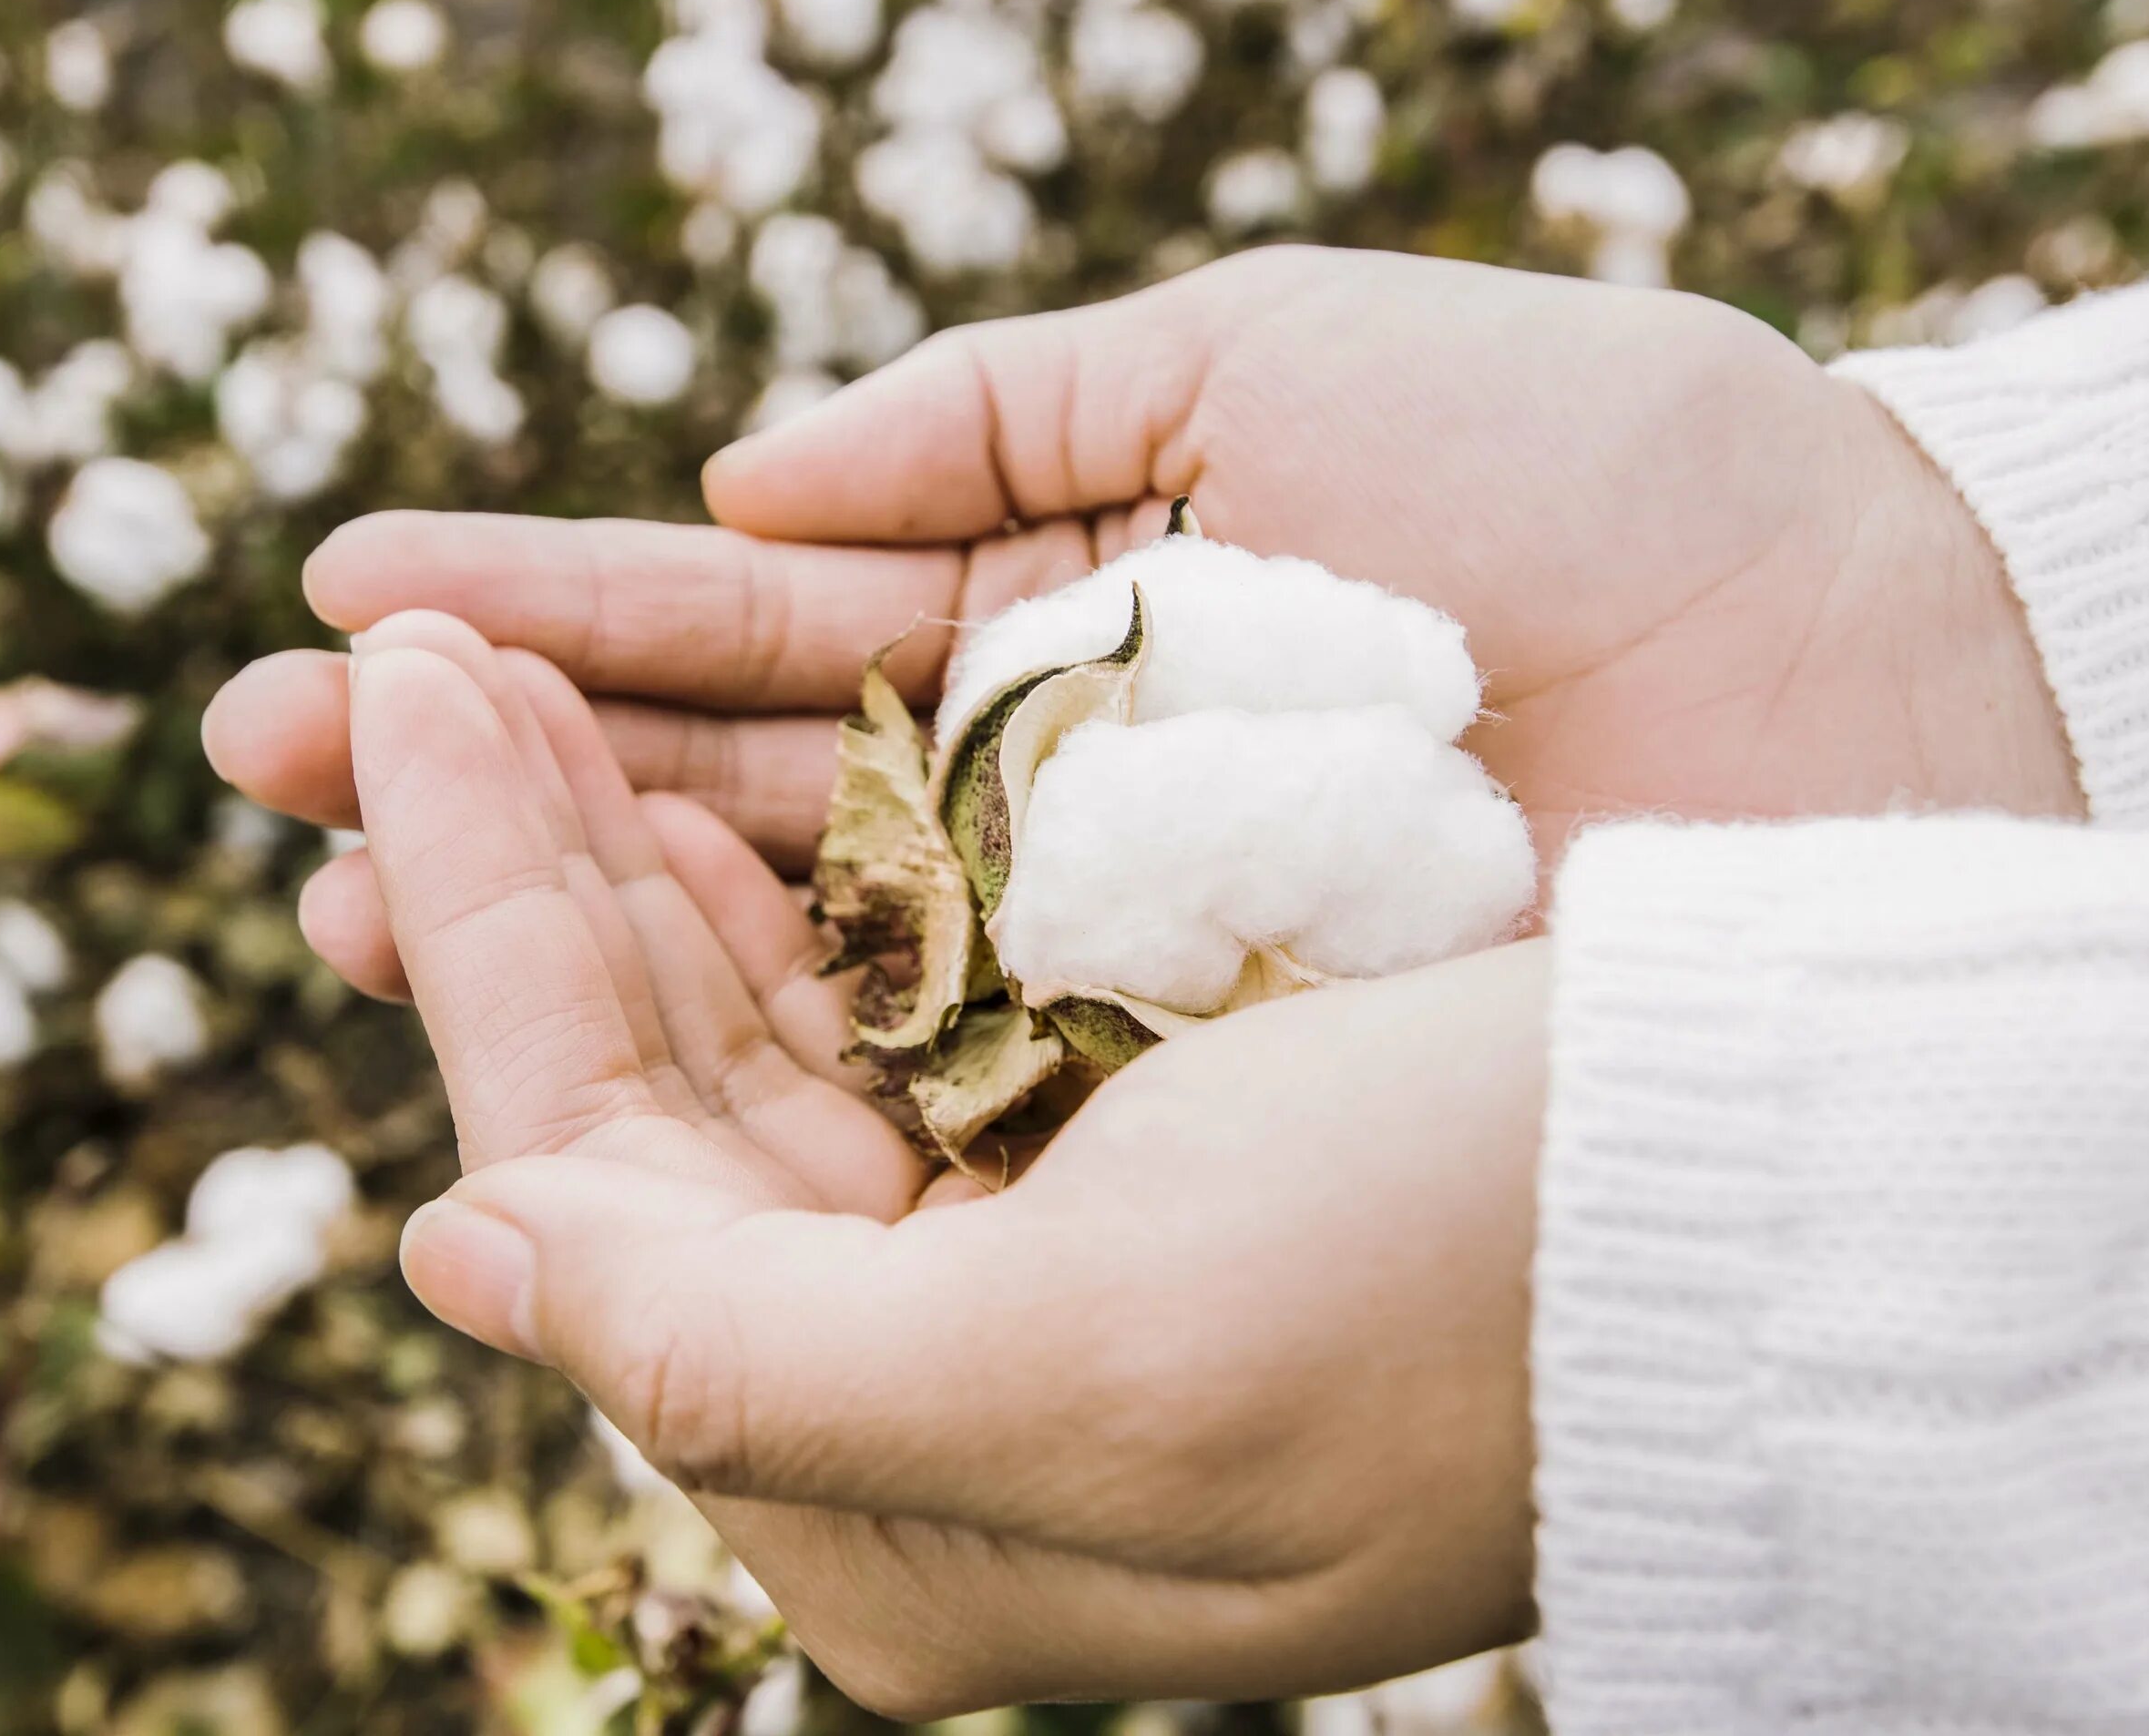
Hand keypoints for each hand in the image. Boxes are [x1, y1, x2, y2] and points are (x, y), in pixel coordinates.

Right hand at [205, 245, 2078, 999]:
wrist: (1868, 701)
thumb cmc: (1617, 495)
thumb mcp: (1287, 361)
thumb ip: (1009, 409)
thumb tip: (747, 483)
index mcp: (1065, 634)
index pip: (753, 632)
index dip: (547, 615)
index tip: (345, 602)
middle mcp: (1052, 824)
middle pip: (715, 814)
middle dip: (482, 788)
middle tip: (251, 769)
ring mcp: (1095, 984)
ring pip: (767, 972)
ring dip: (542, 938)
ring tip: (337, 913)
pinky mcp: (1160, 1123)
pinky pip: (902, 1104)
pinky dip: (727, 1093)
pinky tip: (544, 1081)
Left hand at [342, 613, 1549, 1714]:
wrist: (1764, 1198)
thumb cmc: (1459, 1278)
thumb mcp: (1099, 1367)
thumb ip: (734, 1354)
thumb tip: (454, 1254)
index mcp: (899, 1496)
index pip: (594, 1183)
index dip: (474, 925)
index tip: (383, 699)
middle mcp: (931, 1391)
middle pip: (650, 1094)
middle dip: (523, 861)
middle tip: (404, 652)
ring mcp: (1016, 1254)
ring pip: (746, 1026)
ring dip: (622, 837)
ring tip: (498, 664)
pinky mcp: (1103, 1135)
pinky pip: (874, 995)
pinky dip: (772, 859)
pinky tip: (683, 755)